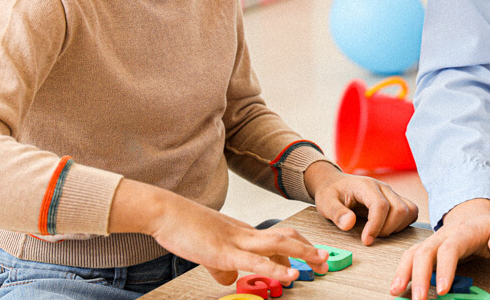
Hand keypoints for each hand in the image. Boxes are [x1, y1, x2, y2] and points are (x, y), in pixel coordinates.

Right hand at [109, 179, 328, 284]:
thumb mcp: (206, 251)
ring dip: (302, 252)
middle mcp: (245, 233)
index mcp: (241, 232)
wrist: (165, 212)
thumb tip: (228, 279)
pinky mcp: (225, 252)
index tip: (309, 257)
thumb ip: (220, 266)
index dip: (296, 246)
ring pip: (279, 244)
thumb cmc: (183, 227)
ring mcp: (237, 241)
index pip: (277, 238)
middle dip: (308, 248)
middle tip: (325, 259)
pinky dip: (277, 268)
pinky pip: (256, 261)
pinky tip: (291, 275)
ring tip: (320, 261)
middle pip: (286, 237)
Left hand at [304, 161, 418, 244]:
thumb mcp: (325, 203)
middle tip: (370, 237)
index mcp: (366, 186)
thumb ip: (336, 213)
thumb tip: (349, 224)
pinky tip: (388, 229)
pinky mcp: (396, 199)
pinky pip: (411, 211)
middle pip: (399, 210)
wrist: (335, 183)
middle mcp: (383, 187)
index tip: (366, 241)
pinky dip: (404, 224)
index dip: (376, 226)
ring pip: (409, 211)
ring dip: (397, 227)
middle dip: (387, 229)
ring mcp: (391, 193)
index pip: (381, 205)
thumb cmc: (330, 193)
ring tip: (379, 233)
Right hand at [390, 198, 489, 299]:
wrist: (474, 216)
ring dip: (403, 273)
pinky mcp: (425, 248)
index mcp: (462, 232)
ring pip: (413, 253)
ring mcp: (432, 241)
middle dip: (419, 276)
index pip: (450, 248)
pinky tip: (396, 287)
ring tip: (396, 292)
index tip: (442, 291)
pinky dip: (401, 272)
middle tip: (419, 299)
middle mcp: (442, 235)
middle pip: (425, 252)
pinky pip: (410, 257)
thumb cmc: (487, 229)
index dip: (444, 268)